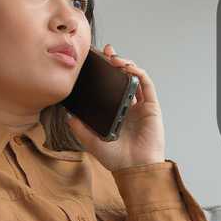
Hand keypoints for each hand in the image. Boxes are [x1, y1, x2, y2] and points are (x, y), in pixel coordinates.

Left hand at [64, 43, 165, 171]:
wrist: (134, 169)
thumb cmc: (116, 159)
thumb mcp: (91, 141)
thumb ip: (79, 128)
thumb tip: (68, 114)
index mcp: (116, 113)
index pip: (110, 88)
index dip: (105, 73)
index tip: (95, 62)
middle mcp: (129, 107)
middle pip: (123, 78)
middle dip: (115, 62)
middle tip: (105, 52)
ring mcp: (141, 106)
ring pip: (135, 77)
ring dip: (126, 64)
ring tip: (114, 58)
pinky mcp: (152, 107)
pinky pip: (146, 84)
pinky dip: (137, 72)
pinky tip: (126, 67)